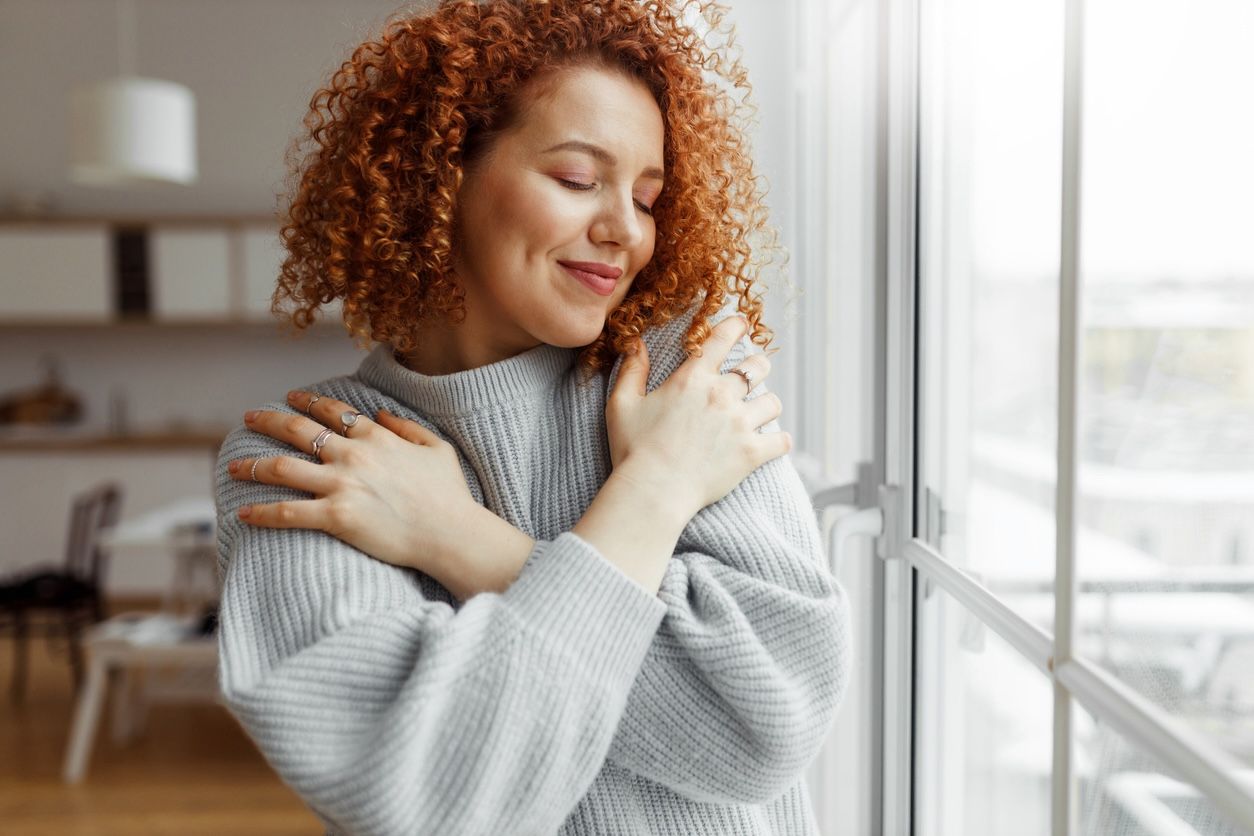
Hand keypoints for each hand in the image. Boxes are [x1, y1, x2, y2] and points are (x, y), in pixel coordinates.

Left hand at [226, 391, 475, 572]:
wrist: (451, 533)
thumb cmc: (450, 495)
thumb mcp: (438, 448)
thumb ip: (407, 427)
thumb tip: (379, 414)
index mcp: (376, 437)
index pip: (333, 411)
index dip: (307, 401)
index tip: (290, 397)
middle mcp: (353, 455)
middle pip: (298, 430)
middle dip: (269, 421)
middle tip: (249, 418)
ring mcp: (342, 485)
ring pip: (283, 468)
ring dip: (252, 466)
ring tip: (232, 467)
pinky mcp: (336, 517)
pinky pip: (287, 513)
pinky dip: (261, 513)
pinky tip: (242, 514)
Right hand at [606, 315, 790, 518]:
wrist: (653, 490)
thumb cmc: (634, 449)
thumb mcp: (623, 404)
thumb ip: (632, 370)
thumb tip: (637, 343)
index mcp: (692, 378)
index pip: (722, 338)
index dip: (736, 326)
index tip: (742, 323)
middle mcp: (721, 394)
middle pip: (757, 367)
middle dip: (757, 366)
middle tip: (752, 374)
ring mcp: (740, 423)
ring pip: (772, 402)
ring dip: (766, 405)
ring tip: (759, 412)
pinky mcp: (751, 453)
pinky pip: (781, 441)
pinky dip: (780, 442)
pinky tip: (775, 443)